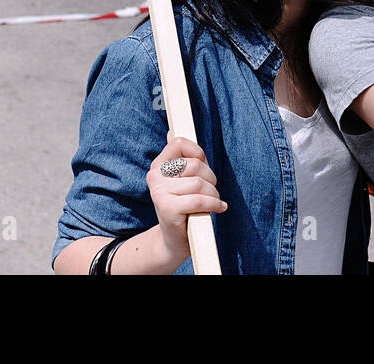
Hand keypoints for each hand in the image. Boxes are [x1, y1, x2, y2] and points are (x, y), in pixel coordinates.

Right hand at [146, 135, 225, 266]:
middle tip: (211, 191)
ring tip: (213, 202)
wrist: (174, 241)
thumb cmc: (184, 207)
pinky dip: (214, 204)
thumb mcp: (183, 180)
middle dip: (210, 178)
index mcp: (157, 166)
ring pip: (199, 183)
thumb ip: (181, 158)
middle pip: (194, 164)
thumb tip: (171, 132)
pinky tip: (219, 208)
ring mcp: (159, 192)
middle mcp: (154, 176)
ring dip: (213, 194)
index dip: (198, 153)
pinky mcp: (167, 208)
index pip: (179, 143)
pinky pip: (199, 199)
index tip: (203, 168)